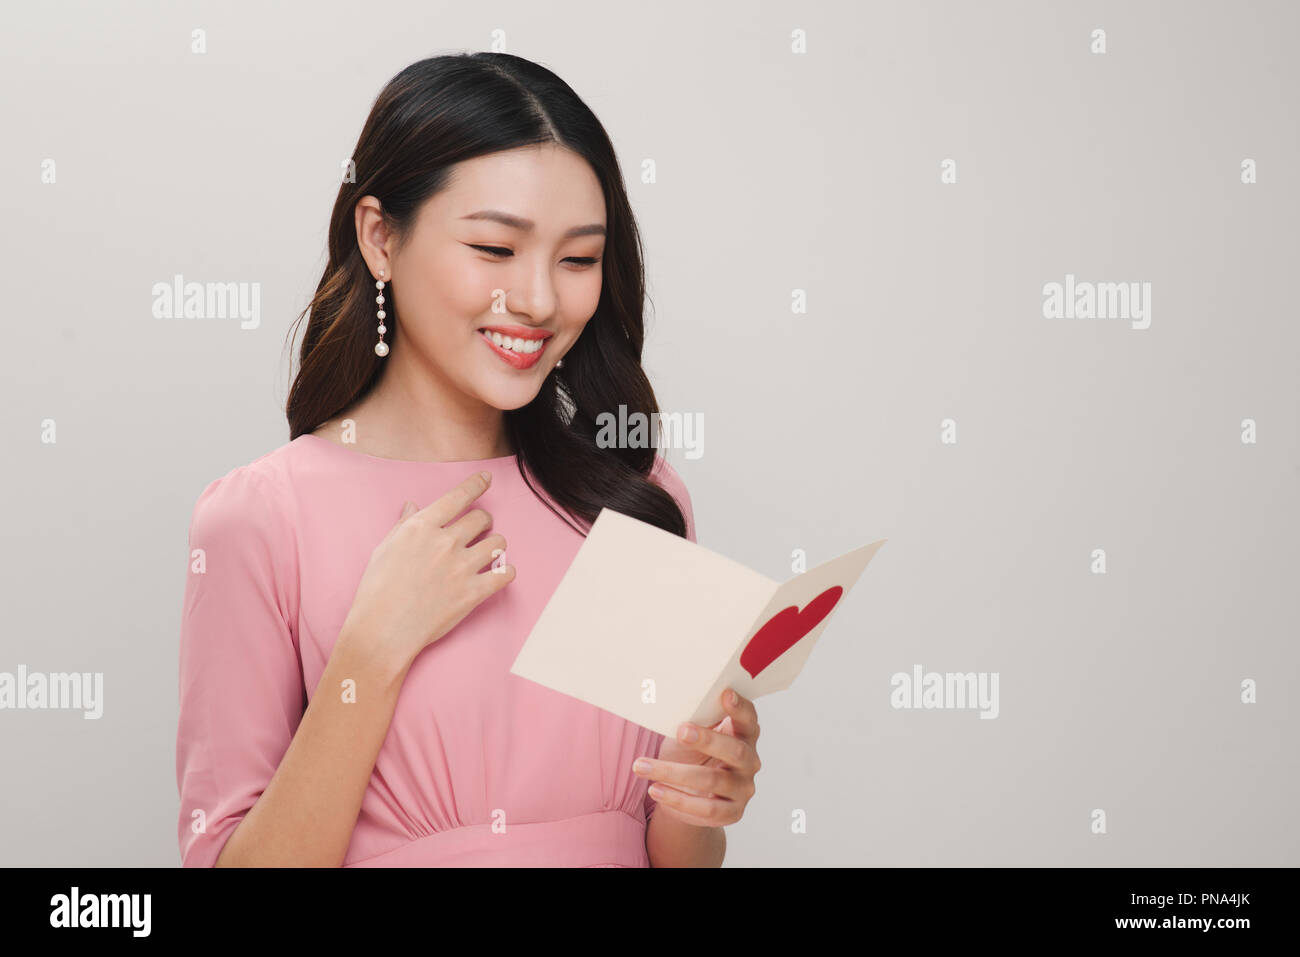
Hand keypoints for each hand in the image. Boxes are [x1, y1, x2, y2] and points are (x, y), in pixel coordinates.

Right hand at [339, 470, 515, 668]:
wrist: (382, 631)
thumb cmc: (377, 591)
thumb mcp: (384, 550)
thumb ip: (403, 525)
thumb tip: (413, 506)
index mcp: (421, 527)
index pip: (458, 496)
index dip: (476, 484)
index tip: (486, 479)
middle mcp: (445, 541)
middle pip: (482, 518)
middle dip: (483, 522)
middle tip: (479, 531)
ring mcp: (461, 567)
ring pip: (497, 542)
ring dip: (495, 545)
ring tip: (486, 554)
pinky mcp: (474, 592)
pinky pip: (505, 573)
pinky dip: (505, 572)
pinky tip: (498, 574)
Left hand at [633, 688, 760, 826]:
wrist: (687, 793)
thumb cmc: (690, 754)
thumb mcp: (689, 735)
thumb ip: (692, 723)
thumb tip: (674, 705)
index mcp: (743, 735)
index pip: (748, 719)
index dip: (739, 707)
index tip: (725, 694)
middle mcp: (749, 761)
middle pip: (735, 751)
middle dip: (707, 740)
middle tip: (681, 731)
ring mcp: (743, 788)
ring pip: (712, 780)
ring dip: (673, 773)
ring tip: (643, 766)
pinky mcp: (732, 813)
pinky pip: (706, 808)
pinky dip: (677, 798)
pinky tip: (655, 789)